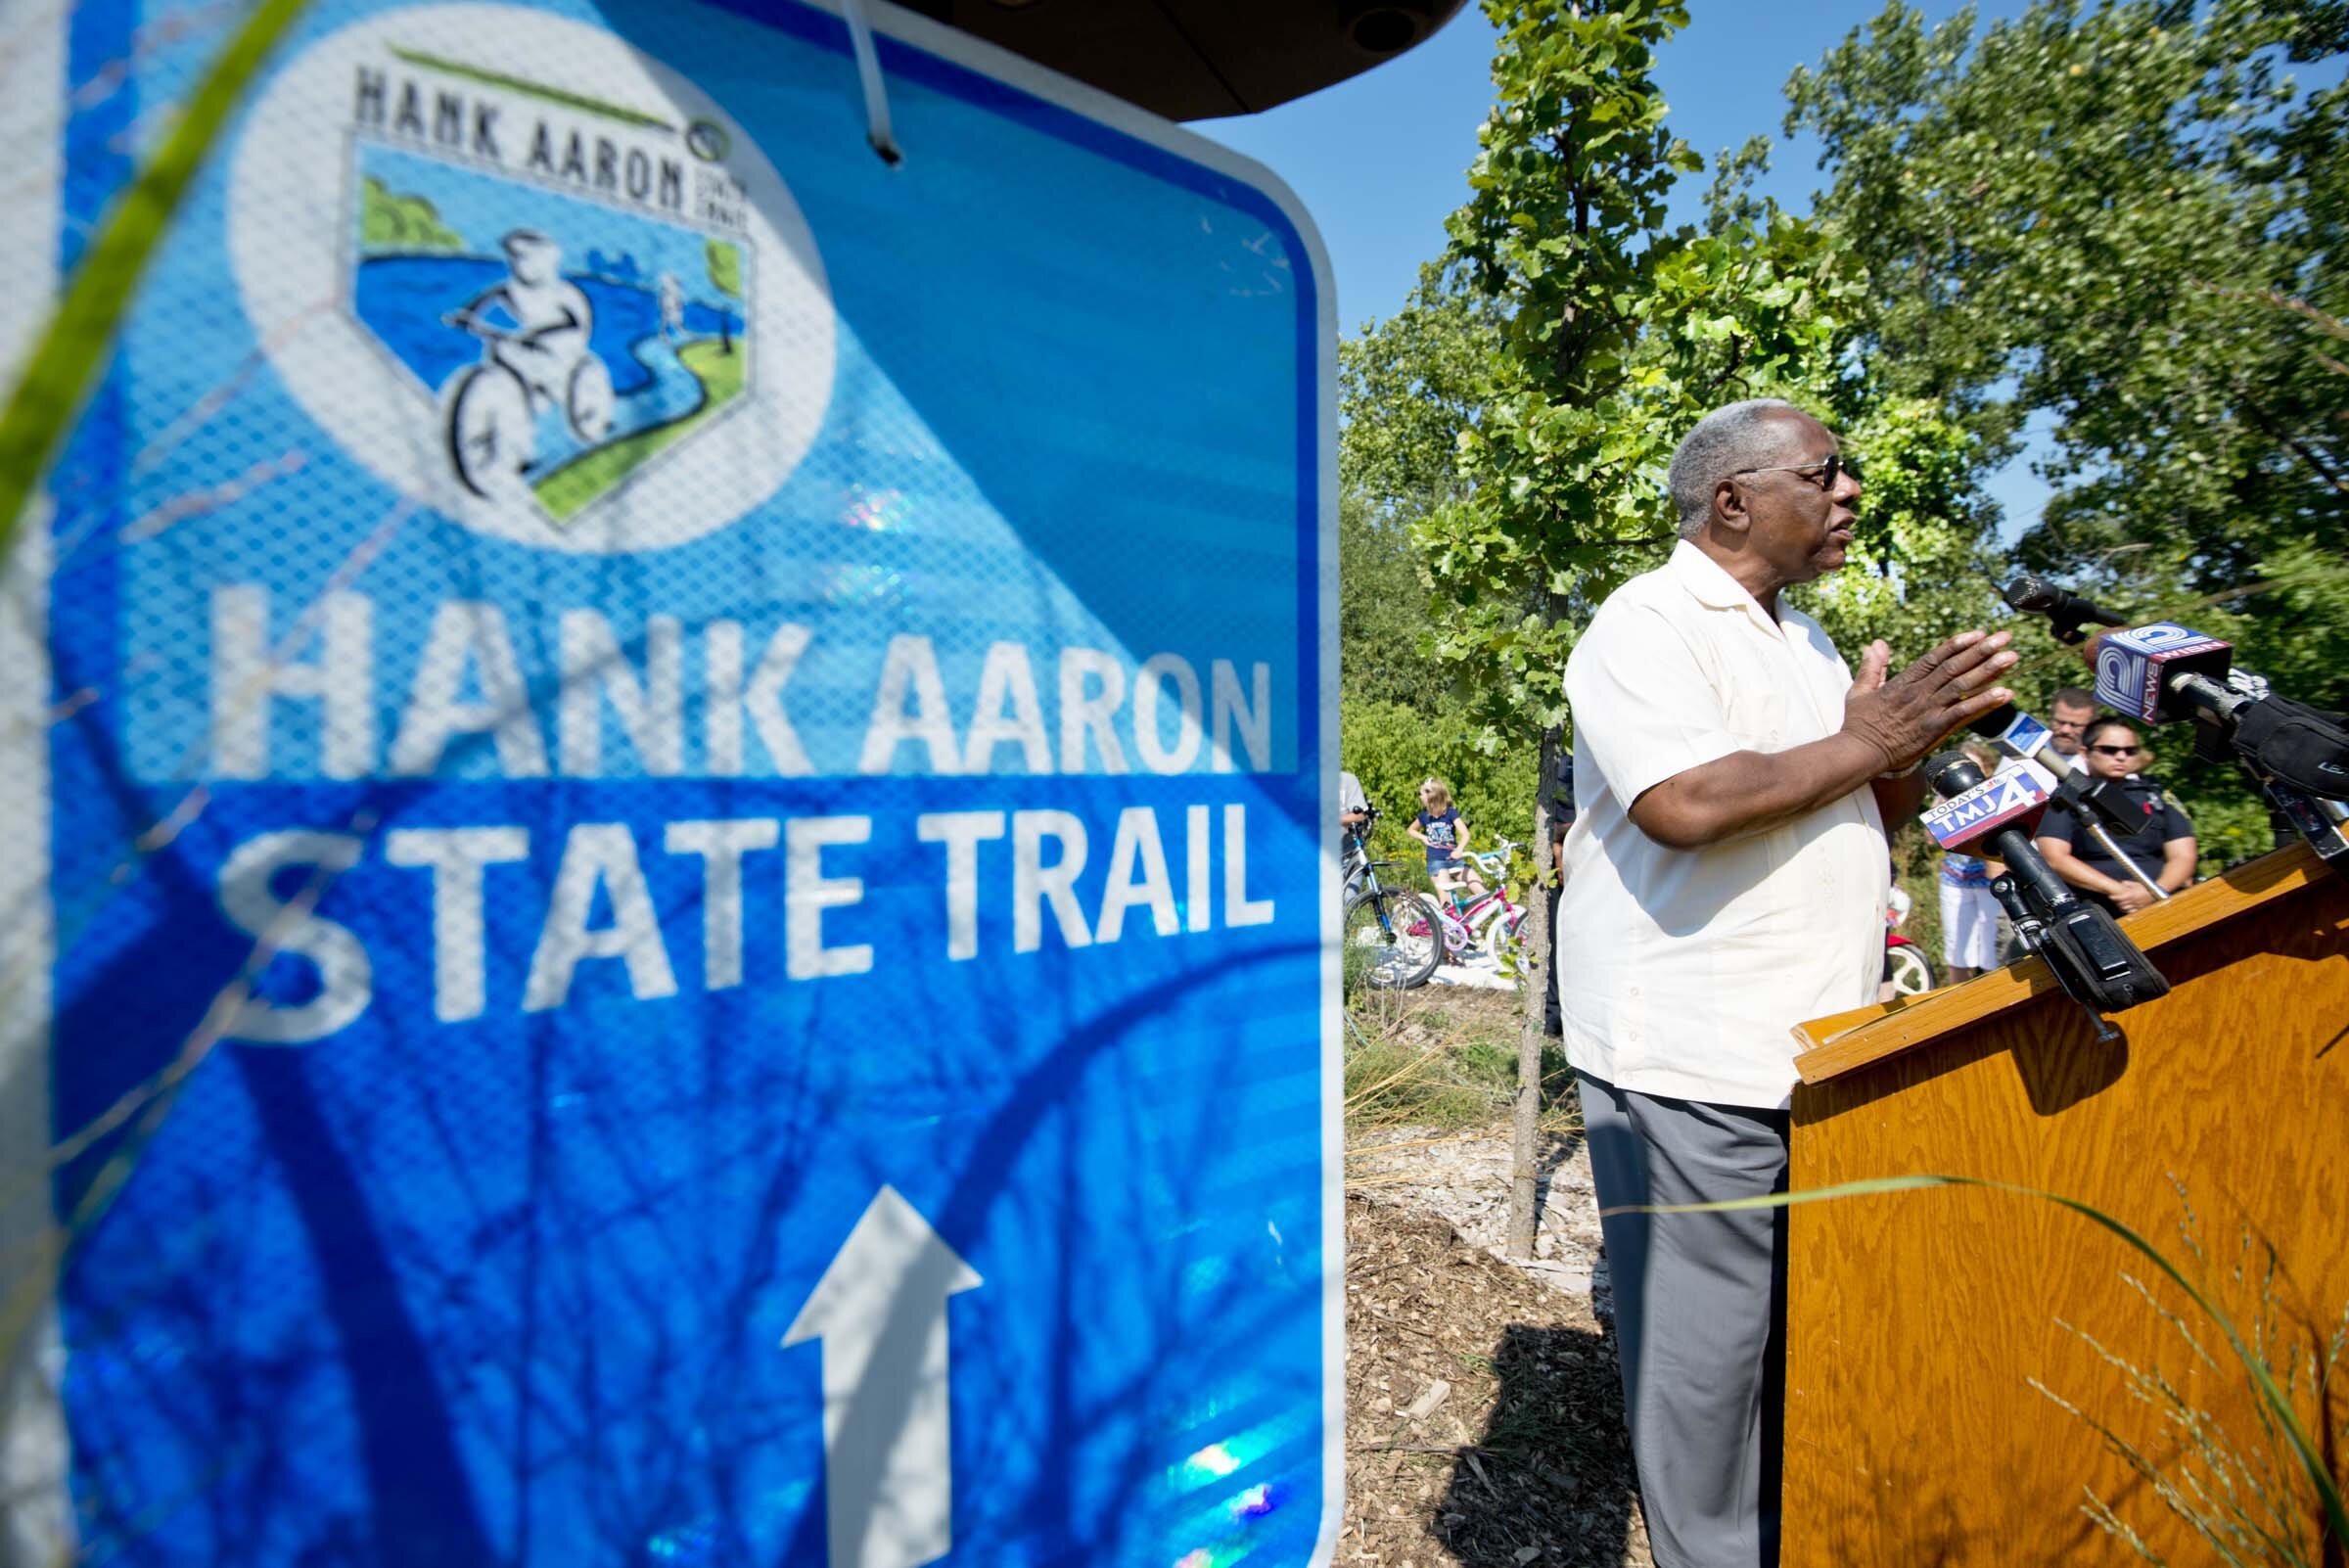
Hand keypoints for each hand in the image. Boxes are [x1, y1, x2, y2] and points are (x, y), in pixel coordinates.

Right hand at [1841, 631, 2018, 772]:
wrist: (1860, 753)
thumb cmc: (1859, 724)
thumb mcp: (1861, 690)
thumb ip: (1873, 666)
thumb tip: (1877, 643)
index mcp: (1904, 682)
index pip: (1935, 658)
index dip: (1958, 645)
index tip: (1978, 634)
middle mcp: (1919, 693)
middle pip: (1955, 667)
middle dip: (1981, 651)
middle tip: (2004, 638)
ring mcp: (1928, 710)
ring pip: (1963, 686)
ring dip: (1989, 670)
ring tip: (2010, 657)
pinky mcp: (1935, 729)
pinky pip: (1964, 713)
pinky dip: (1985, 702)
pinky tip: (2004, 694)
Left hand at [2110, 880, 2154, 913]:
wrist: (2154, 894)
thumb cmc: (2145, 888)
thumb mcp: (2136, 884)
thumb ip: (2128, 883)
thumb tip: (2121, 882)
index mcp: (2132, 895)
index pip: (2120, 897)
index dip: (2114, 897)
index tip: (2110, 896)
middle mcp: (2133, 901)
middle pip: (2121, 904)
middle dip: (2116, 902)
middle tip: (2113, 900)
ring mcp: (2136, 905)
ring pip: (2125, 908)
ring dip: (2120, 907)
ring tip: (2118, 904)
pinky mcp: (2139, 908)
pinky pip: (2130, 911)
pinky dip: (2126, 910)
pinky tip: (2125, 908)